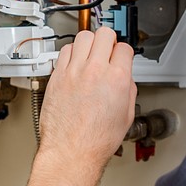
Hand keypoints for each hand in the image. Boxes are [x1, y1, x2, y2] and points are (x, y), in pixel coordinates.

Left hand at [39, 28, 136, 169]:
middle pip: (104, 34)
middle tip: (107, 50)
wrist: (72, 151)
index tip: (120, 57)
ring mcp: (74, 71)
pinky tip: (74, 63)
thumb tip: (124, 80)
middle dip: (108, 41)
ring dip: (89, 43)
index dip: (124, 53)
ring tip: (89, 54)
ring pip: (83, 36)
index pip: (124, 48)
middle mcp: (95, 71)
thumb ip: (128, 91)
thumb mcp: (127, 116)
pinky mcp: (57, 76)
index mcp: (117, 79)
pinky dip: (71, 53)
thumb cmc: (96, 141)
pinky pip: (64, 51)